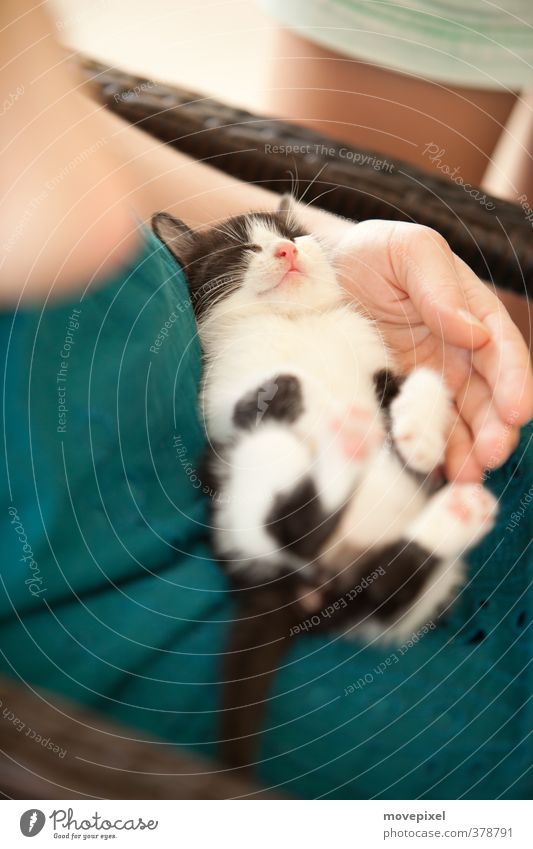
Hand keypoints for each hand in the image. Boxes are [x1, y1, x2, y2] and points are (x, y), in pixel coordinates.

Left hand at [333, 220, 532, 480]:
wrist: (315, 278)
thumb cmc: (369, 254)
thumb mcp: (406, 250)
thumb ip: (439, 285)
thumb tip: (473, 331)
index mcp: (470, 313)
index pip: (501, 350)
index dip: (513, 381)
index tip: (518, 410)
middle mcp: (457, 353)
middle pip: (487, 396)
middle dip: (495, 428)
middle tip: (491, 454)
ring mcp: (428, 381)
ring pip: (459, 421)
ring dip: (467, 450)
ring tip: (465, 475)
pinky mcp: (397, 401)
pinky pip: (420, 430)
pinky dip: (430, 453)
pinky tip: (433, 474)